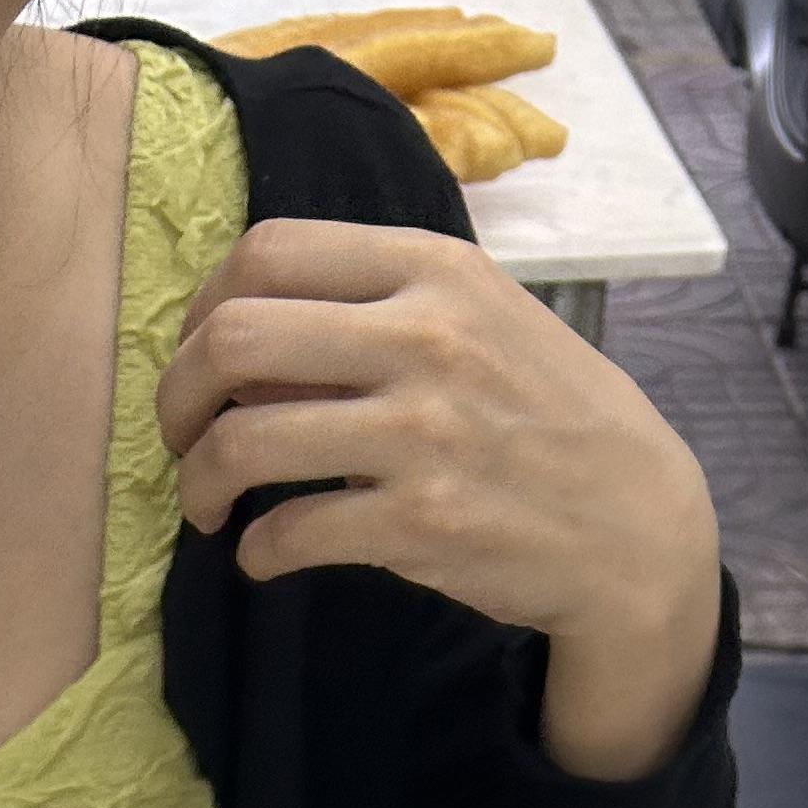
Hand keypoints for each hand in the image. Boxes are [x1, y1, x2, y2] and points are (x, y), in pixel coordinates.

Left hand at [157, 221, 722, 780]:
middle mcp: (423, 337)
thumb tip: (251, 342)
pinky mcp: (419, 524)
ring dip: (198, 482)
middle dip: (176, 396)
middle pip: (234, 338)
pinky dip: (256, 553)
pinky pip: (287, 534)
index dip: (204, 306)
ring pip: (243, 442)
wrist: (631, 519)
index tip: (201, 357)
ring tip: (206, 506)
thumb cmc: (540, 414)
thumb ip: (372, 315)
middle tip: (179, 437)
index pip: (269, 250)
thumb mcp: (476, 322)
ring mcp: (421, 432)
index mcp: (431, 269)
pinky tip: (265, 556)